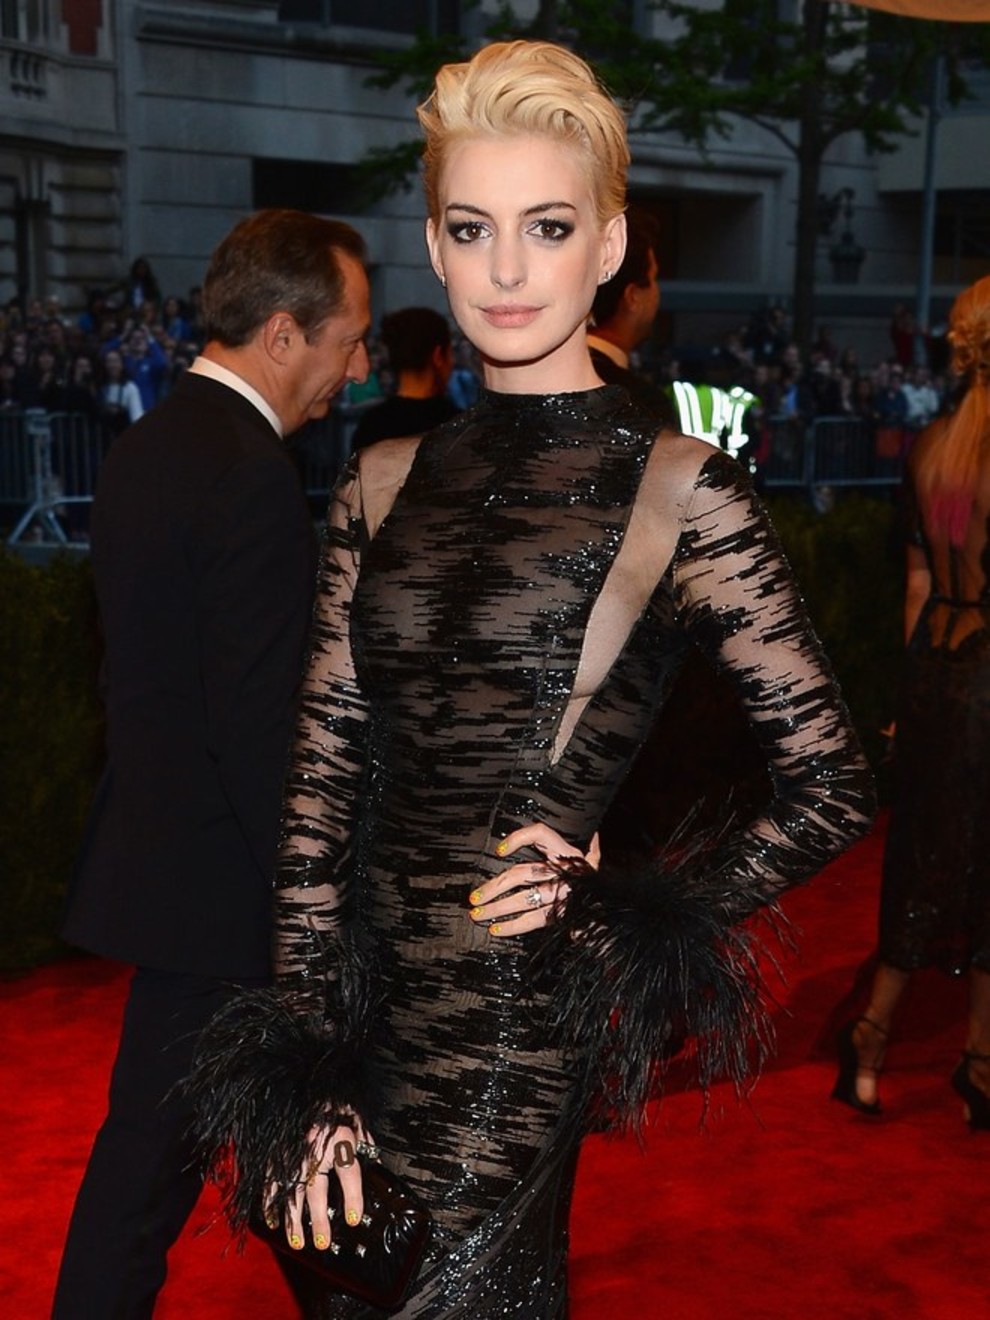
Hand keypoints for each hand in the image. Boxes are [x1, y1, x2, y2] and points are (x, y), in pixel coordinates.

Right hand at [269, 1115, 371, 1252]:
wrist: (306, 1084)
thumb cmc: (335, 1104)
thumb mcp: (356, 1119)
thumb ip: (364, 1142)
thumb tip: (374, 1163)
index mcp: (339, 1137)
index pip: (348, 1171)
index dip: (352, 1197)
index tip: (352, 1220)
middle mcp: (315, 1146)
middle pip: (317, 1188)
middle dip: (319, 1219)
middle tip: (322, 1243)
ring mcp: (293, 1150)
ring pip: (291, 1190)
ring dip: (294, 1219)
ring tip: (297, 1242)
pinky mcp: (276, 1151)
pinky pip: (270, 1180)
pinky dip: (270, 1202)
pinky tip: (272, 1221)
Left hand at [468, 824, 599, 936]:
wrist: (619, 912)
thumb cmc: (599, 884)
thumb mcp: (595, 861)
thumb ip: (585, 850)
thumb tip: (582, 838)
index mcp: (570, 853)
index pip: (541, 835)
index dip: (519, 838)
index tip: (499, 849)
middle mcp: (565, 871)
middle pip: (521, 873)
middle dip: (493, 886)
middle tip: (474, 898)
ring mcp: (564, 894)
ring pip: (523, 898)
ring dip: (496, 907)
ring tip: (478, 914)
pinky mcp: (564, 914)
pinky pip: (533, 920)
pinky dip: (512, 926)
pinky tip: (496, 929)